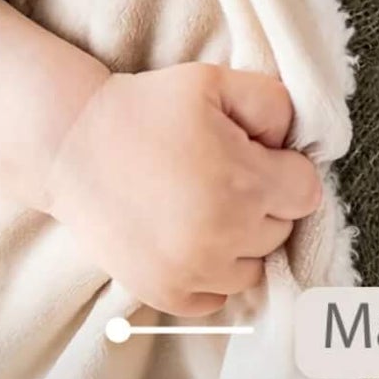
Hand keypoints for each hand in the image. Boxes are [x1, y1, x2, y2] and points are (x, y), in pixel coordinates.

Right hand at [43, 63, 323, 316]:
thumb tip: (291, 146)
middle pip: (281, 231)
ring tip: (203, 209)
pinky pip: (218, 298)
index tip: (254, 157)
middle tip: (220, 176)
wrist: (71, 145)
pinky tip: (187, 238)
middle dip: (262, 204)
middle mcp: (224, 233)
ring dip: (240, 243)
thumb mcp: (214, 81)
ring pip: (253, 268)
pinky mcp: (167, 294)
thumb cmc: (145, 108)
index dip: (284, 169)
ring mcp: (194, 270)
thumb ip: (272, 104)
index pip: (306, 193)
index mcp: (244, 181)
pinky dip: (211, 275)